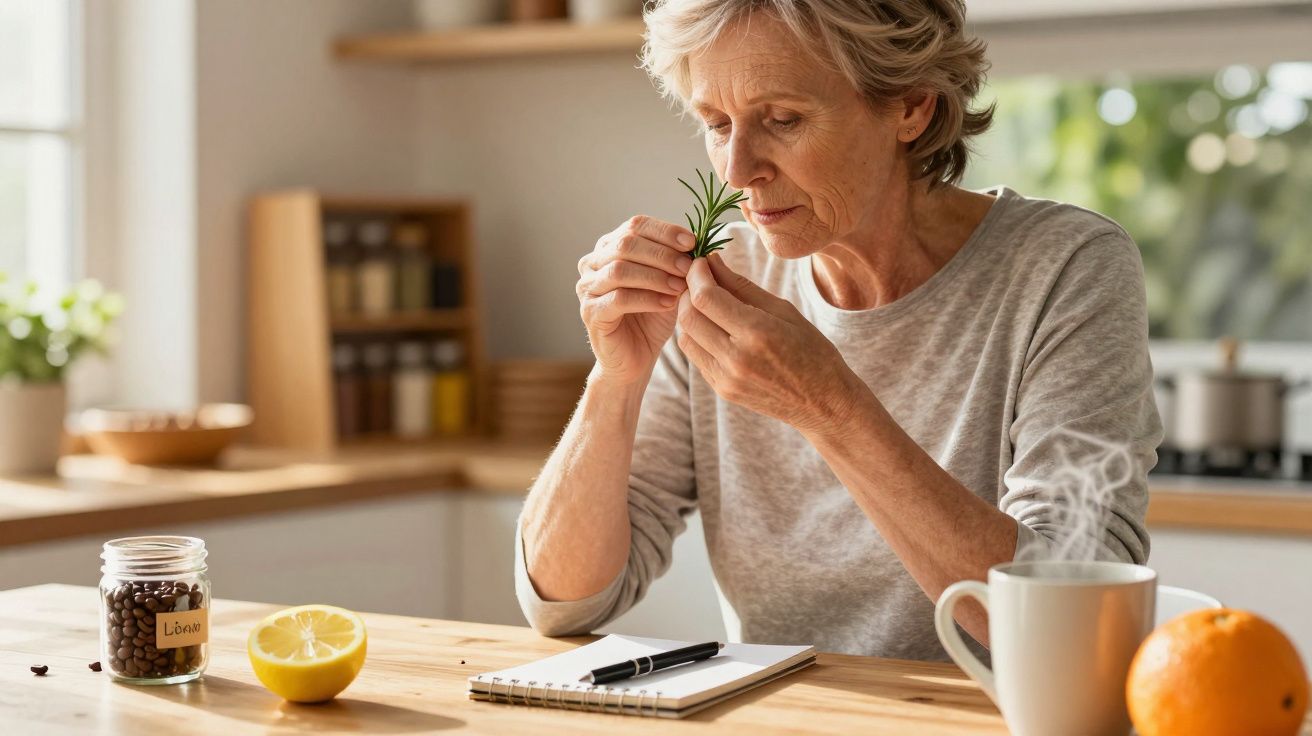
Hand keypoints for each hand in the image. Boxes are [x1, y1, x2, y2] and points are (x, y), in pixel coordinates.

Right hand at [577, 216, 695, 386]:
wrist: (635, 358)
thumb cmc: (652, 317)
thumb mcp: (669, 282)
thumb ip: (677, 261)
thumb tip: (700, 240)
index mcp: (610, 246)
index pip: (635, 225)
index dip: (665, 231)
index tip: (692, 242)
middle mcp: (593, 262)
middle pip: (626, 244)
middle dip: (662, 254)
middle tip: (688, 267)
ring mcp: (587, 287)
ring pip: (620, 270)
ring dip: (655, 276)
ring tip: (681, 287)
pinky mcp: (591, 313)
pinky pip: (618, 299)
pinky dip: (647, 299)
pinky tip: (667, 304)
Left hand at [676, 252, 865, 435]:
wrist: (822, 402)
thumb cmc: (812, 350)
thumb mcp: (784, 310)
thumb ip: (742, 286)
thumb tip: (712, 261)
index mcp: (757, 333)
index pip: (706, 298)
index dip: (696, 275)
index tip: (700, 262)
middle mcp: (736, 359)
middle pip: (689, 317)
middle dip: (687, 291)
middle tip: (698, 278)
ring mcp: (726, 379)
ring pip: (685, 337)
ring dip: (687, 314)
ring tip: (704, 301)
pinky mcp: (722, 390)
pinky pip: (695, 356)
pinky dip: (696, 335)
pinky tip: (712, 325)